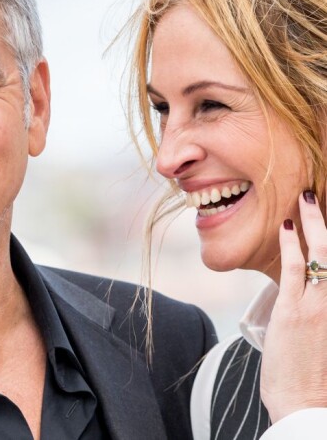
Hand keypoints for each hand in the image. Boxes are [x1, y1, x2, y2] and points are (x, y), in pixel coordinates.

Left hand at [260, 190, 326, 421]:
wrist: (307, 412)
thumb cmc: (319, 384)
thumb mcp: (326, 342)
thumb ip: (324, 313)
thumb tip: (320, 289)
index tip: (326, 228)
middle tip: (318, 197)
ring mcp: (320, 305)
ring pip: (321, 253)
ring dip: (314, 222)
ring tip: (307, 199)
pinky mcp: (294, 309)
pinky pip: (295, 268)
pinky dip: (291, 245)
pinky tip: (286, 226)